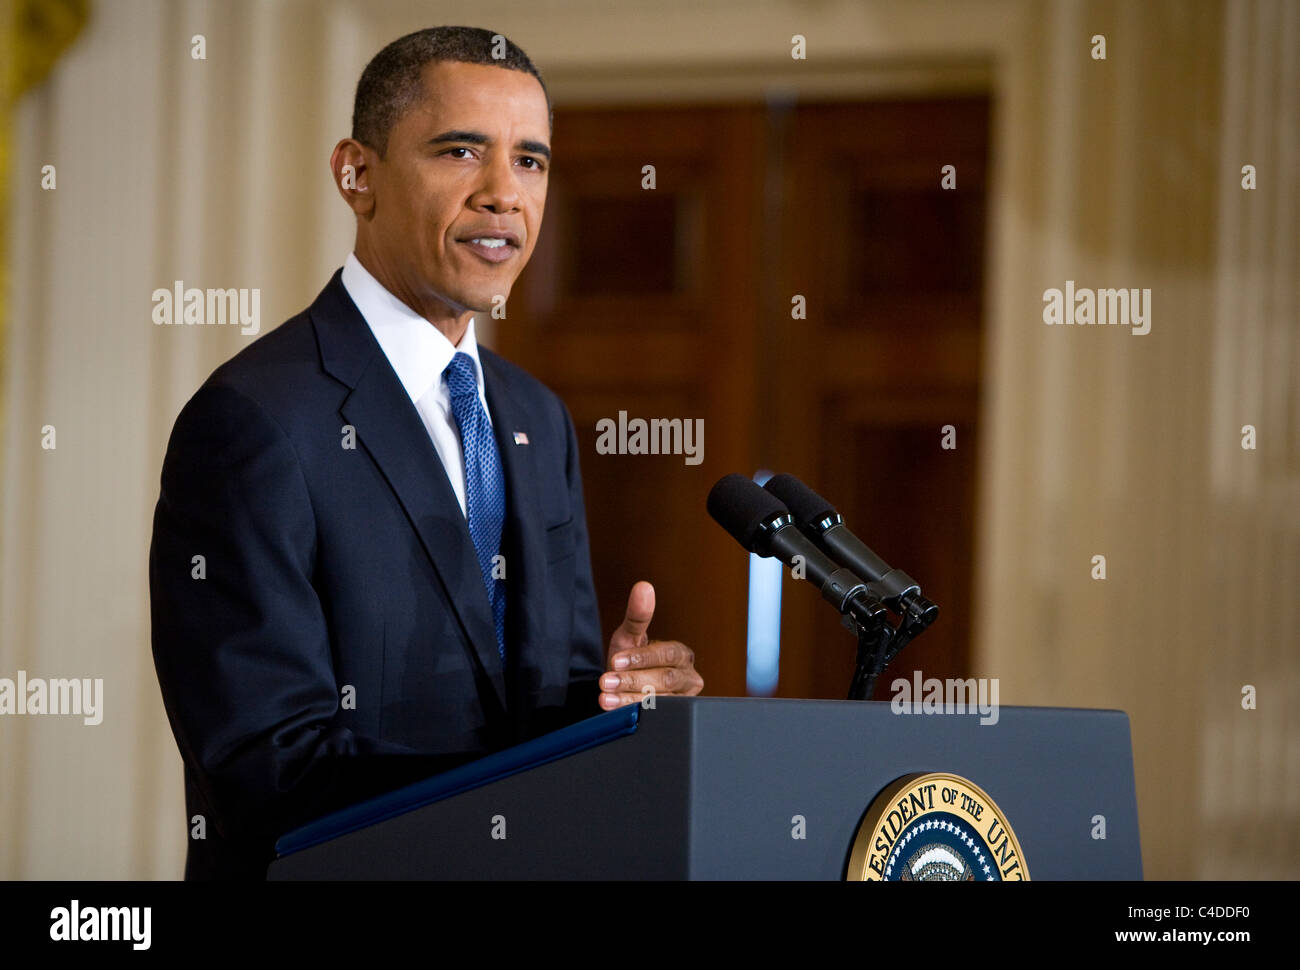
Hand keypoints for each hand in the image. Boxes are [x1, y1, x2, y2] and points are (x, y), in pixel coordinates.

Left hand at [599, 581, 702, 709]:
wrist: (626, 687)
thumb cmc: (632, 659)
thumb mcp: (631, 637)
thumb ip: (637, 615)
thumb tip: (643, 587)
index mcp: (681, 655)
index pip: (667, 655)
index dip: (642, 658)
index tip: (617, 661)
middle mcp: (687, 678)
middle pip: (665, 679)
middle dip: (633, 680)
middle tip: (606, 681)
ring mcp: (681, 701)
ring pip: (659, 701)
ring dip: (628, 699)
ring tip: (605, 697)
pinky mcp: (671, 719)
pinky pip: (654, 717)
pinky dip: (631, 712)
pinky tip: (613, 709)